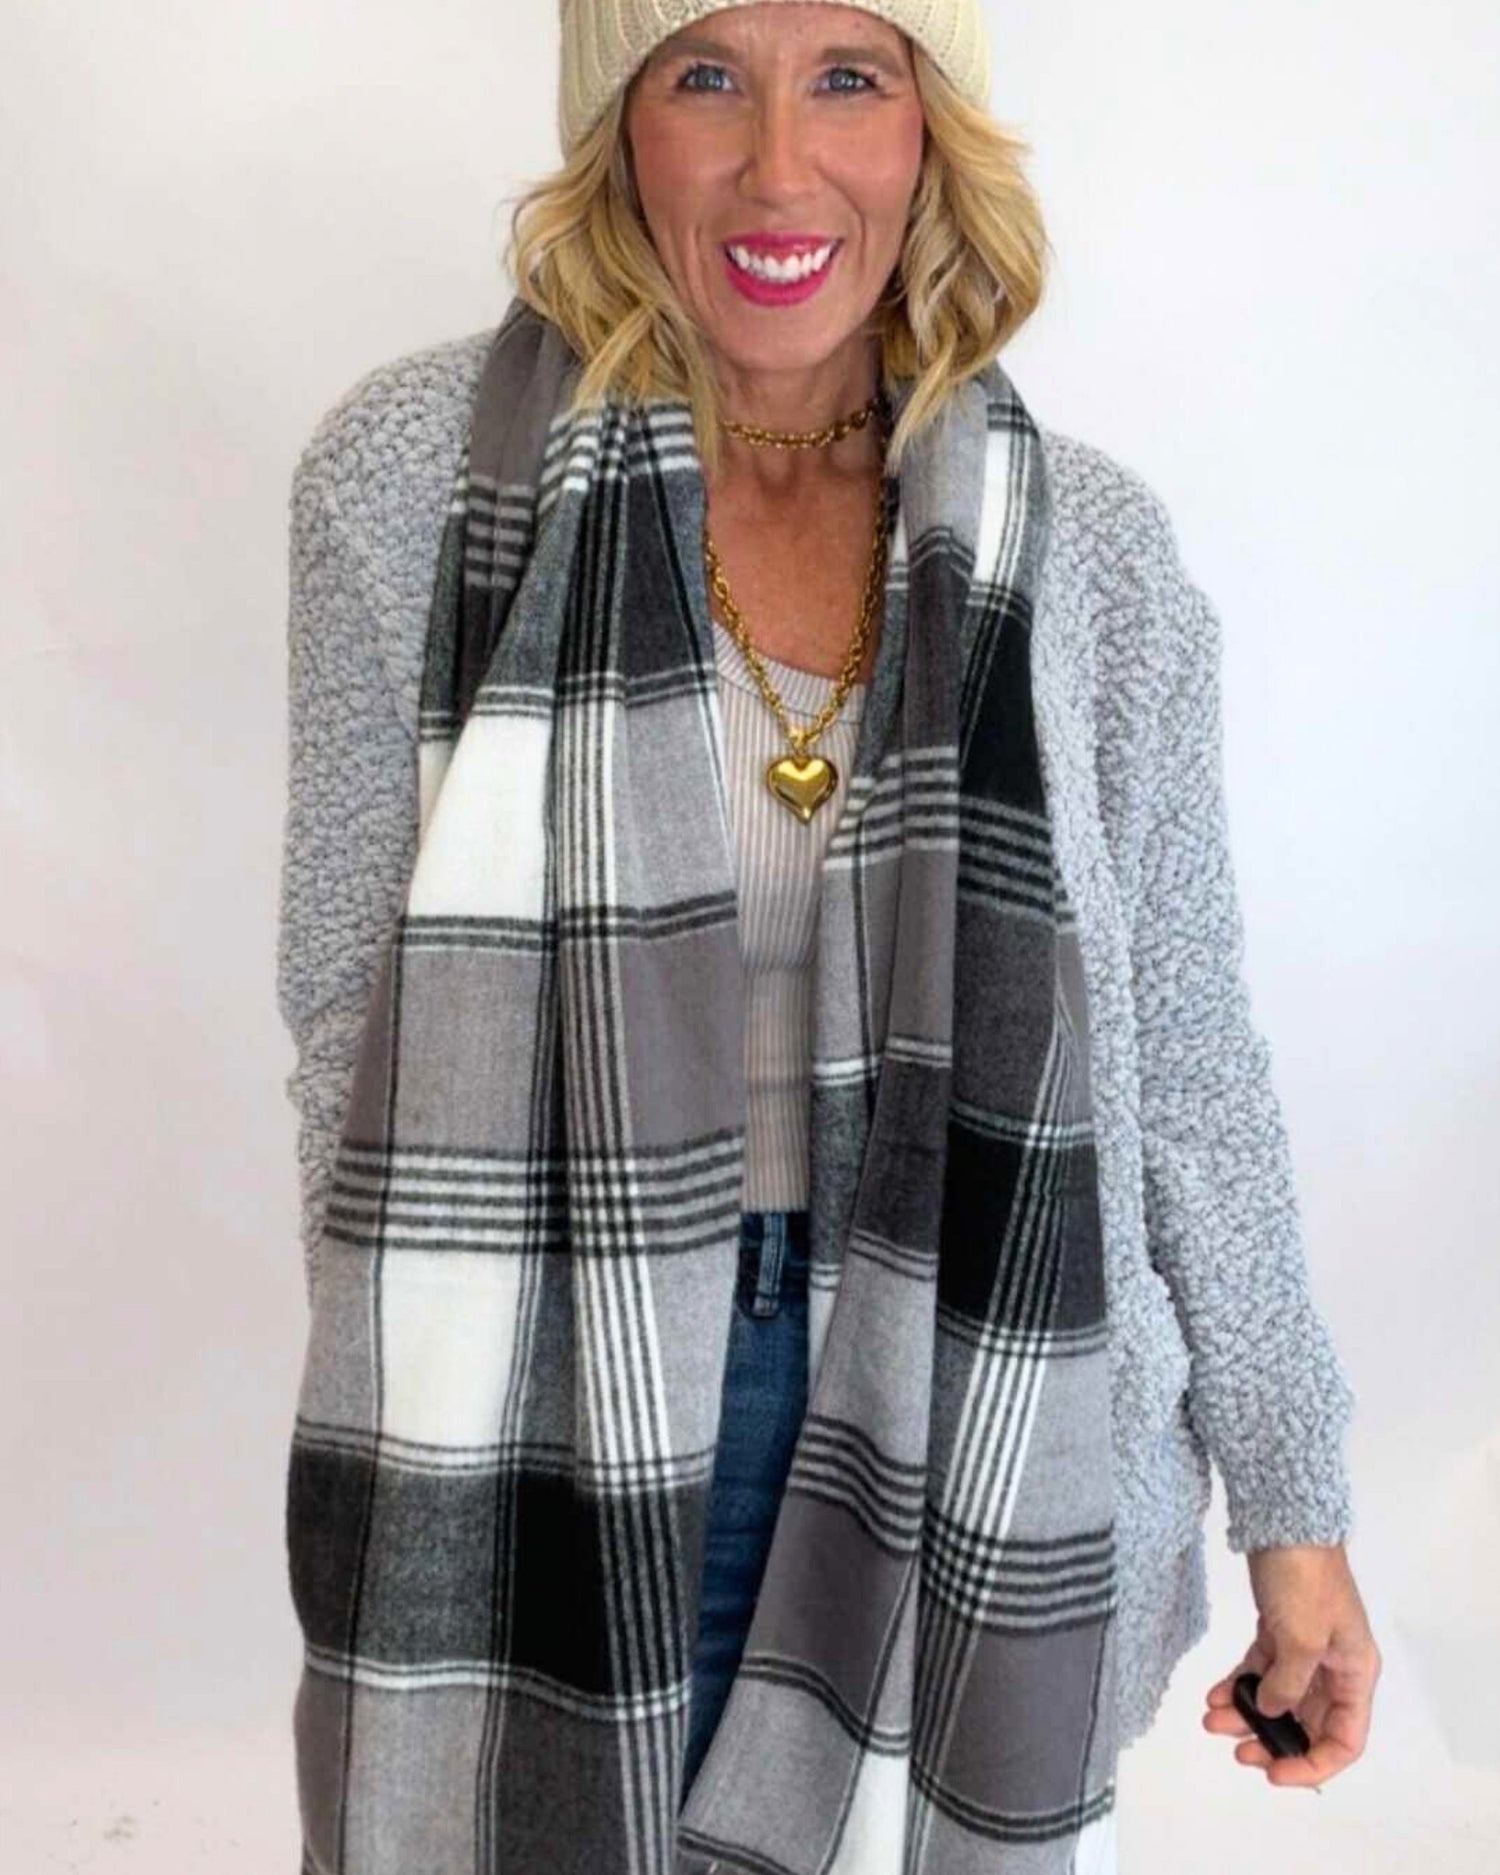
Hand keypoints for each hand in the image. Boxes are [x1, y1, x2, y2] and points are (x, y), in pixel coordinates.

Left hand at [1202, 1542, 1379, 1790]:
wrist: (1285, 1518)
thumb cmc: (1304, 1577)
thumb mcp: (1300, 1639)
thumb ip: (1287, 1685)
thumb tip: (1272, 1710)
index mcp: (1355, 1672)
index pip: (1345, 1739)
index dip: (1313, 1764)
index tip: (1274, 1772)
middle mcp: (1334, 1666)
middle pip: (1308, 1723)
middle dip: (1272, 1740)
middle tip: (1236, 1750)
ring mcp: (1306, 1648)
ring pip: (1279, 1698)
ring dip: (1247, 1713)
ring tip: (1211, 1719)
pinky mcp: (1279, 1630)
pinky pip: (1261, 1670)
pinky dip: (1240, 1684)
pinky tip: (1214, 1694)